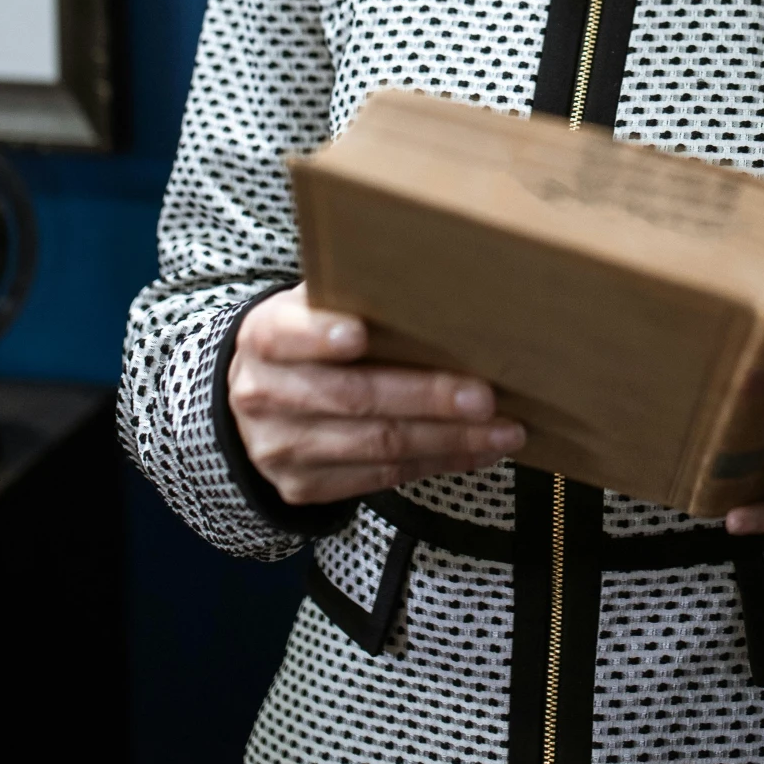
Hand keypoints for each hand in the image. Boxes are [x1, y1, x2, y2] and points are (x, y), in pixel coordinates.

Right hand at [227, 283, 525, 505]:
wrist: (260, 401)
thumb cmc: (308, 341)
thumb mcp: (312, 308)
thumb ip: (353, 294)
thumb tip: (436, 276)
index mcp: (266, 338)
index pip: (284, 336)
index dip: (319, 335)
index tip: (359, 334)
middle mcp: (266, 396)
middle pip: (353, 398)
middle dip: (426, 398)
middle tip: (483, 396)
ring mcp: (283, 449)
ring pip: (377, 446)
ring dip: (450, 440)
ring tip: (503, 430)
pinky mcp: (306, 487)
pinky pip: (382, 478)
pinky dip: (439, 462)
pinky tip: (478, 451)